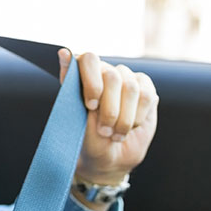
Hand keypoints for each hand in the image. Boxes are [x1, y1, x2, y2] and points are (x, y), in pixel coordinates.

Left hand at [59, 50, 157, 186]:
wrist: (109, 158)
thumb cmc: (87, 138)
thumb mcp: (74, 116)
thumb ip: (69, 83)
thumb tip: (63, 51)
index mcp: (84, 74)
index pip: (90, 59)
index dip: (92, 83)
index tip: (91, 106)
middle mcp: (106, 72)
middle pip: (112, 77)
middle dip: (109, 110)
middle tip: (104, 130)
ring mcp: (128, 79)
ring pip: (131, 88)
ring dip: (124, 118)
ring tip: (116, 134)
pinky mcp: (146, 89)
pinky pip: (147, 96)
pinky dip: (138, 117)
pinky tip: (130, 127)